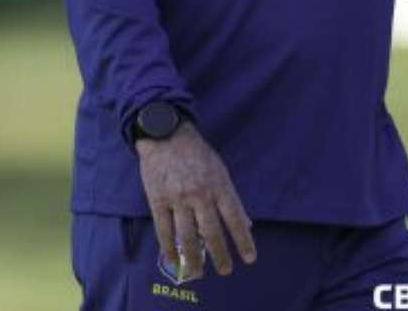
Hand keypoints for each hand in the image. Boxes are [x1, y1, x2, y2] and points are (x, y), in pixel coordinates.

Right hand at [138, 122, 256, 277]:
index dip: (243, 241)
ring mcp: (178, 199)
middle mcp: (200, 194)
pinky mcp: (158, 200)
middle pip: (211, 232)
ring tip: (199, 273)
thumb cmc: (198, 154)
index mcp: (219, 186)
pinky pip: (164, 230)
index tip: (250, 258)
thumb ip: (232, 199)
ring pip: (187, 237)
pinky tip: (174, 260)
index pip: (235, 219)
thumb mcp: (221, 171)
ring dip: (194, 258)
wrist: (166, 135)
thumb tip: (246, 224)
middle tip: (226, 271)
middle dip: (220, 255)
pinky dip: (169, 248)